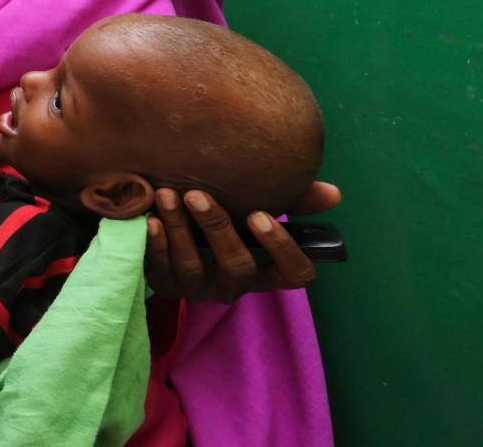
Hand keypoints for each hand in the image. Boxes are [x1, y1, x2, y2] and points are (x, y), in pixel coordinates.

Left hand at [145, 182, 341, 303]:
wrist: (174, 240)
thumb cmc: (227, 222)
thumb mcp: (256, 213)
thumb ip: (293, 201)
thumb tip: (333, 193)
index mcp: (266, 271)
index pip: (294, 275)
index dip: (282, 249)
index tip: (260, 215)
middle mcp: (235, 285)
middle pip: (236, 266)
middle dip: (217, 228)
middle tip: (197, 194)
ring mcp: (199, 288)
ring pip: (192, 266)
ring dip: (179, 229)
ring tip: (167, 195)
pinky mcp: (165, 285)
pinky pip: (159, 270)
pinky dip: (155, 244)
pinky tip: (149, 220)